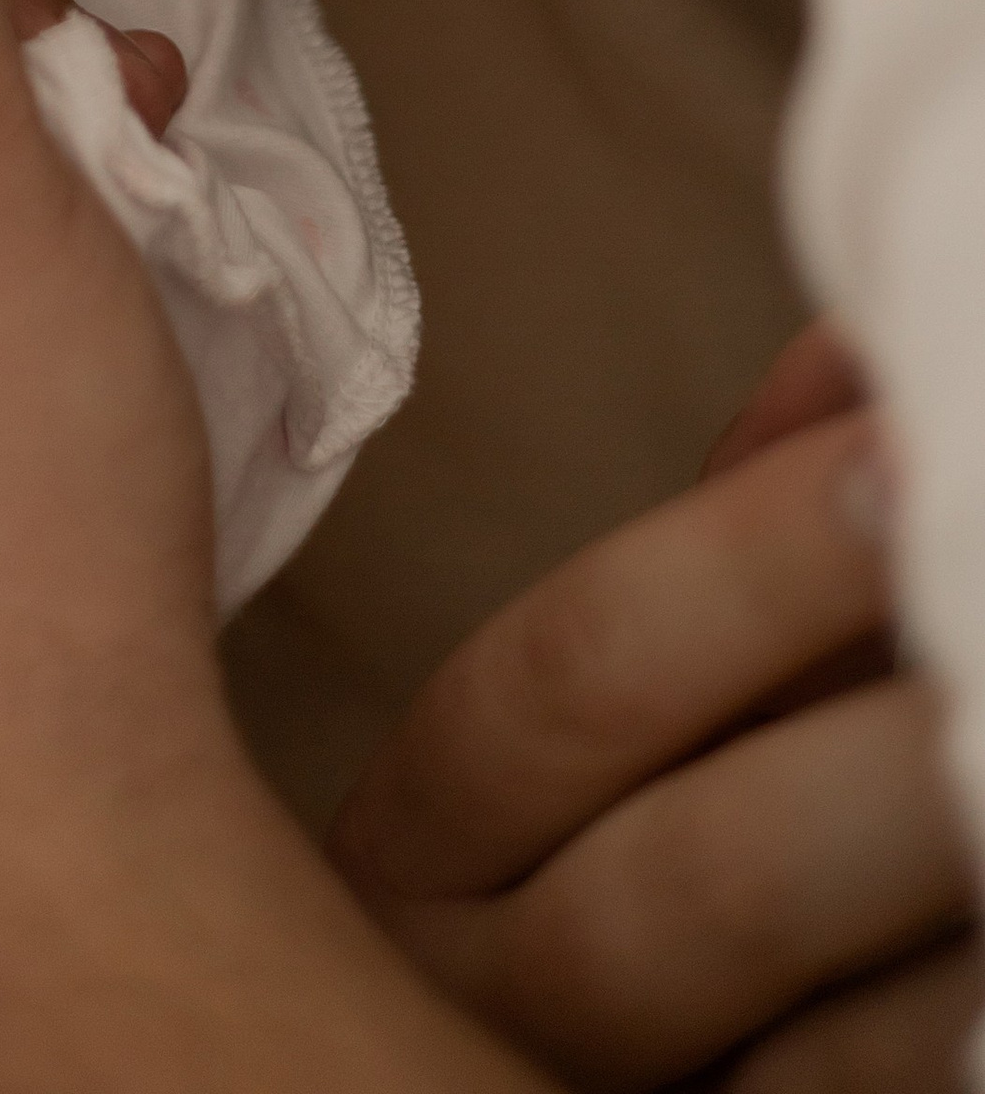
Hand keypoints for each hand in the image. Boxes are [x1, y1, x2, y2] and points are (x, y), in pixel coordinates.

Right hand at [330, 322, 978, 1088]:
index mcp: (438, 829)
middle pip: (694, 881)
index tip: (907, 459)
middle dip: (886, 767)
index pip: (568, 673)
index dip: (750, 566)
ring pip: (817, 1063)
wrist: (500, 1068)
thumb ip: (731, 547)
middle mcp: (489, 996)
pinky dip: (961, 1047)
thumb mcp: (620, 713)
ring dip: (959, 927)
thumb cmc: (598, 859)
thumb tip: (862, 349)